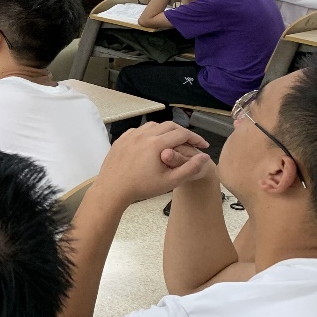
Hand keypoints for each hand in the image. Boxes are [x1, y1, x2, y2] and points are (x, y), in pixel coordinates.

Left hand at [95, 122, 214, 205]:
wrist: (112, 190)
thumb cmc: (141, 188)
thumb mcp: (170, 181)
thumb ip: (190, 168)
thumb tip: (204, 157)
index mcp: (156, 143)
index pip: (182, 134)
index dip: (196, 138)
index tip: (203, 145)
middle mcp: (143, 135)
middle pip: (169, 126)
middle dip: (183, 132)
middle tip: (191, 142)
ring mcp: (130, 135)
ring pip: (154, 126)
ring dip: (166, 131)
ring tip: (174, 141)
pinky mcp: (121, 139)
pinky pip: (140, 130)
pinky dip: (150, 133)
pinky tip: (153, 142)